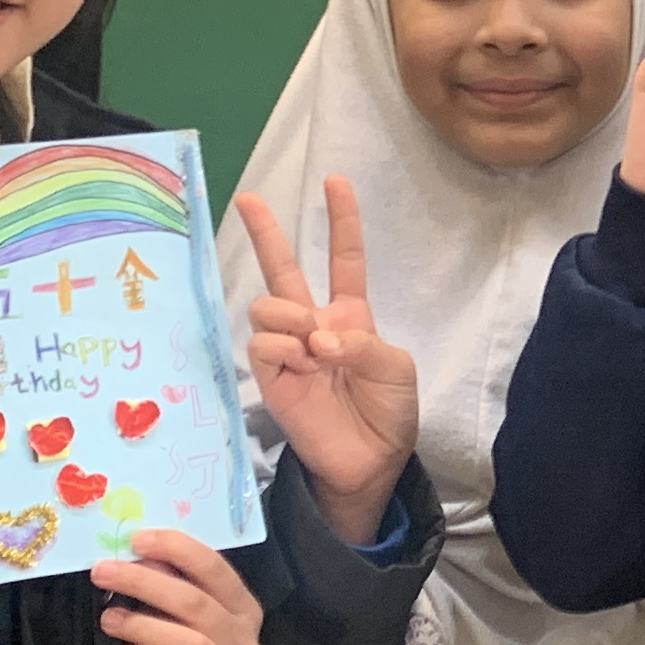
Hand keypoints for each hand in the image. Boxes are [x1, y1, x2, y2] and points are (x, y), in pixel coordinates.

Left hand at [94, 531, 264, 644]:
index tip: (136, 539)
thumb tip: (134, 552)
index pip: (216, 569)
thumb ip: (172, 585)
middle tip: (103, 573)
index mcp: (243, 607)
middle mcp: (244, 641)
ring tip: (109, 618)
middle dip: (145, 583)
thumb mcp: (185, 614)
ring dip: (144, 627)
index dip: (177, 550)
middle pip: (196, 604)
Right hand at [237, 179, 418, 540]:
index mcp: (350, 316)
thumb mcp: (395, 369)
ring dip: (290, 315)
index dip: (341, 221)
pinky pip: (263, 344)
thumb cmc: (388, 412)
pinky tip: (304, 365)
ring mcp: (288, 349)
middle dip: (265, 232)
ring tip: (314, 345)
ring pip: (267, 306)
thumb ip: (362, 343)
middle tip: (249, 198)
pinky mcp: (270, 376)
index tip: (335, 182)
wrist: (370, 462)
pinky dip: (286, 348)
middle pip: (282, 270)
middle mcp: (313, 325)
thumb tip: (319, 337)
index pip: (343, 259)